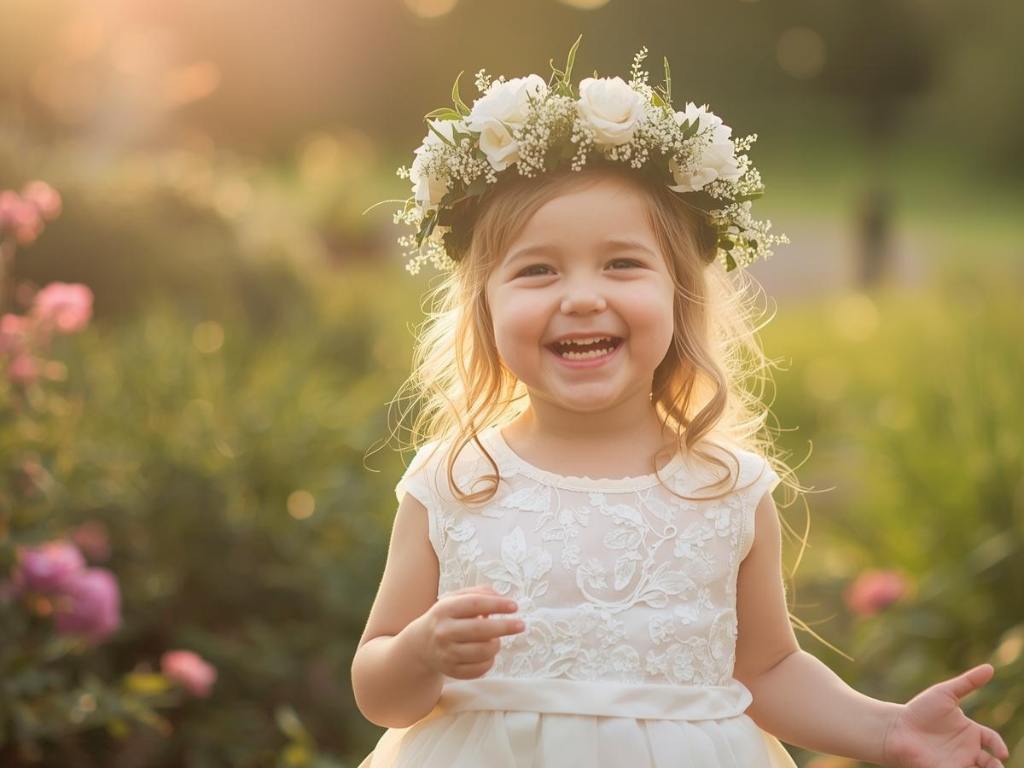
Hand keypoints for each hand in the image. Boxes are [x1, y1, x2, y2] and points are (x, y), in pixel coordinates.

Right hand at [413, 585, 523, 679]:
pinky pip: (479, 669)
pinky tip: (488, 654)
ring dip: (496, 645)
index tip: (514, 606)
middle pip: (480, 630)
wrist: (421, 644)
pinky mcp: (451, 671)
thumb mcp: (456, 599)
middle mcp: (443, 631)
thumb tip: (500, 597)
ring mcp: (446, 653)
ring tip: (495, 640)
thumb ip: (478, 593)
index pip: (475, 604)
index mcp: (444, 609)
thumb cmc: (447, 617)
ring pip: (482, 651)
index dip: (497, 604)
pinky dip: (490, 661)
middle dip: (505, 627)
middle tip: (521, 625)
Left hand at [881, 663, 1009, 767]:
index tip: (1001, 751)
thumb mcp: (945, 694)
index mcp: (971, 732)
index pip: (993, 741)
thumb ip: (967, 682)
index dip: (999, 746)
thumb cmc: (920, 710)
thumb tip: (990, 667)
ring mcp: (958, 763)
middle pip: (992, 763)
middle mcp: (968, 750)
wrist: (896, 728)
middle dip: (997, 767)